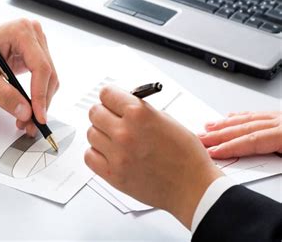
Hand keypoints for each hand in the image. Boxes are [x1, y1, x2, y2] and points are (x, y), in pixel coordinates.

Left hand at [0, 19, 58, 136]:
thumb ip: (2, 93)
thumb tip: (24, 111)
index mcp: (21, 31)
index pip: (41, 67)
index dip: (41, 95)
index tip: (37, 115)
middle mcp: (33, 34)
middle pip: (48, 74)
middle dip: (41, 102)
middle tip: (30, 123)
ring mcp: (37, 44)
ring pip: (49, 78)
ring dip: (41, 102)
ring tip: (26, 119)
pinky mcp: (35, 55)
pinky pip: (44, 78)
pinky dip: (38, 96)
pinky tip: (28, 108)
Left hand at [85, 85, 221, 228]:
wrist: (193, 188)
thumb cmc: (186, 156)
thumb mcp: (166, 120)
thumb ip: (140, 110)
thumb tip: (122, 104)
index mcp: (139, 114)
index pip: (106, 94)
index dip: (110, 96)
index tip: (111, 100)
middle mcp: (125, 132)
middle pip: (94, 112)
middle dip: (103, 113)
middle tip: (111, 118)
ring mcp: (117, 154)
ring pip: (91, 133)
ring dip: (100, 134)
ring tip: (114, 139)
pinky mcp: (113, 175)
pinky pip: (89, 156)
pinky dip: (96, 153)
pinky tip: (108, 153)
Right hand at [199, 111, 281, 158]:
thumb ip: (275, 165)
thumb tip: (255, 169)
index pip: (252, 141)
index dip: (230, 147)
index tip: (213, 152)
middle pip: (245, 128)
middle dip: (220, 134)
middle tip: (202, 139)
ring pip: (249, 119)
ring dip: (226, 123)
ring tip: (210, 127)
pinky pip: (259, 114)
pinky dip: (242, 115)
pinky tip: (232, 116)